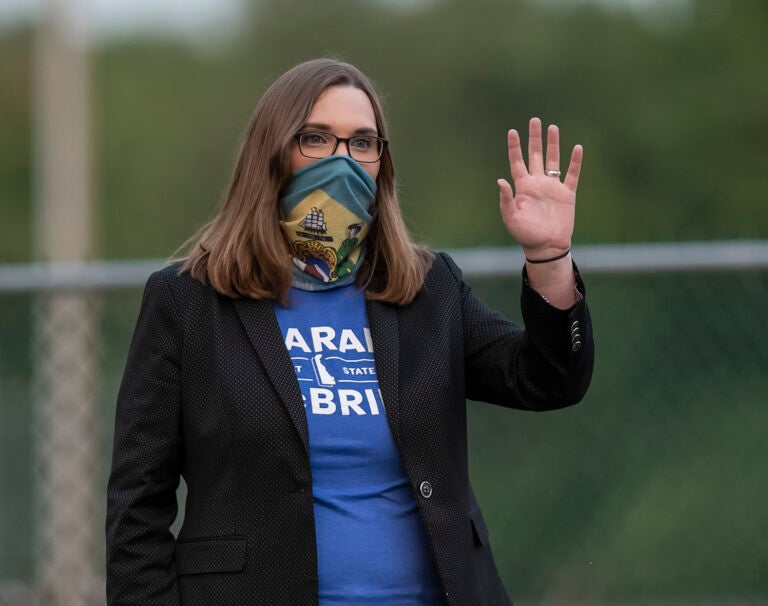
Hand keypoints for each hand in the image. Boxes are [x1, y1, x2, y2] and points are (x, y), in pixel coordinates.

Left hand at [498, 117, 582, 259]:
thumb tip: (500, 180)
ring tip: (553, 128)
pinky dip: (575, 162)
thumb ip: (506, 199)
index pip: (517, 162)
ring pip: (553, 160)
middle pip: (535, 155)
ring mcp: (553, 187)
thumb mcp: (512, 218)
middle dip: (534, 138)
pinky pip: (572, 174)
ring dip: (553, 144)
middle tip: (534, 120)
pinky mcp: (567, 194)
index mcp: (523, 187)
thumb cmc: (526, 235)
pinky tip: (577, 148)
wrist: (546, 247)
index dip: (514, 147)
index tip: (512, 131)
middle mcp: (537, 183)